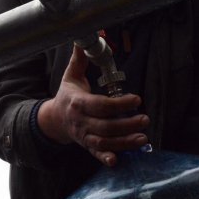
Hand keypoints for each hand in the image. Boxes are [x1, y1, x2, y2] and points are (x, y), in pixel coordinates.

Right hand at [37, 45, 148, 166]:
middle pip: (104, 126)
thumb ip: (81, 58)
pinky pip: (96, 154)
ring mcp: (83, 136)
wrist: (53, 120)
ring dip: (124, 142)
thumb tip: (88, 37)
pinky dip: (105, 158)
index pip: (100, 105)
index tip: (136, 99)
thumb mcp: (71, 76)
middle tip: (145, 119)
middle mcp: (80, 122)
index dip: (119, 104)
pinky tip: (118, 161)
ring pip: (104, 142)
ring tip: (142, 138)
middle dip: (126, 125)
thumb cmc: (67, 96)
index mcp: (77, 103)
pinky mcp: (87, 146)